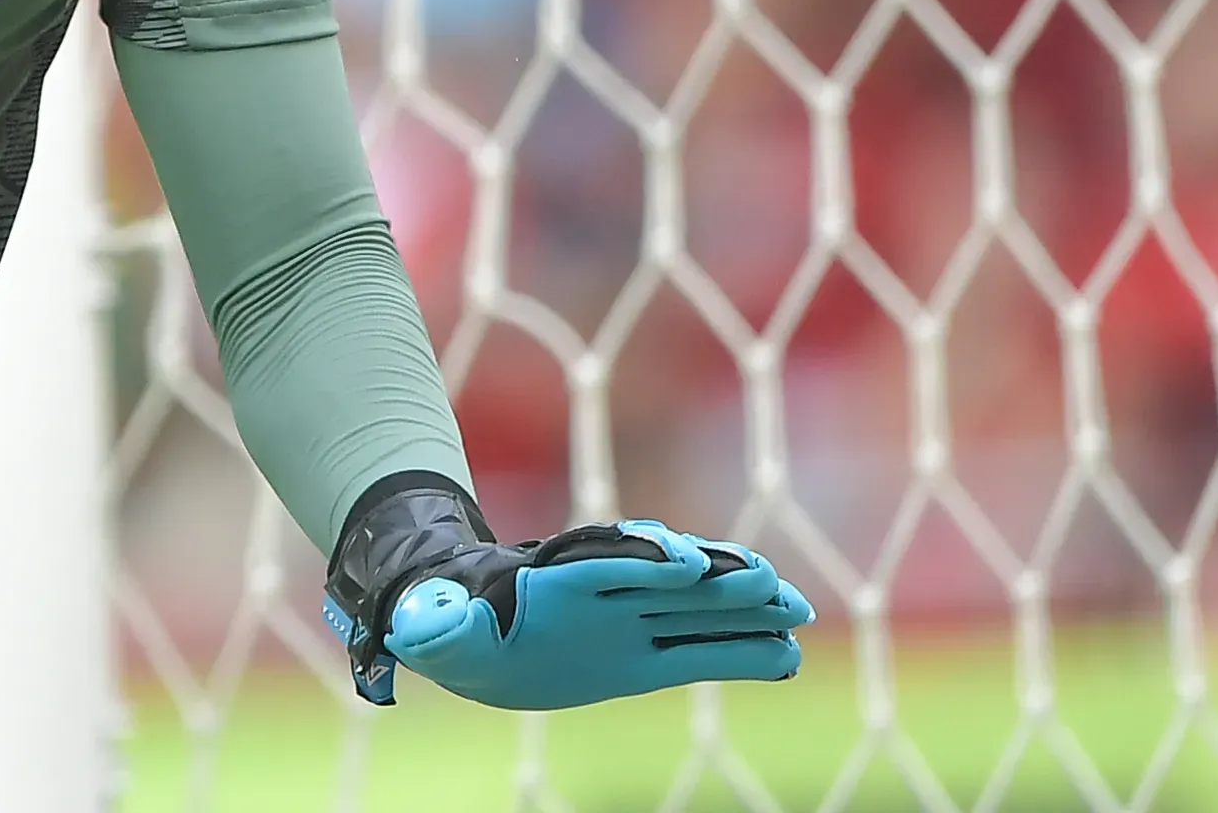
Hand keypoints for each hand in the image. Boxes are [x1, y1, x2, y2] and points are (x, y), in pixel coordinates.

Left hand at [323, 472, 814, 709]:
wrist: (465, 629)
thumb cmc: (444, 623)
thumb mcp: (430, 626)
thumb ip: (432, 624)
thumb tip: (421, 619)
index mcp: (553, 581)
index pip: (604, 563)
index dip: (645, 561)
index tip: (685, 565)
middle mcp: (601, 592)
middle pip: (666, 576)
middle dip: (714, 575)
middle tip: (765, 580)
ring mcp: (629, 619)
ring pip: (696, 608)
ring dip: (744, 607)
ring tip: (796, 611)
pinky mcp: (643, 654)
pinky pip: (700, 649)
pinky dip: (743, 650)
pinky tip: (786, 655)